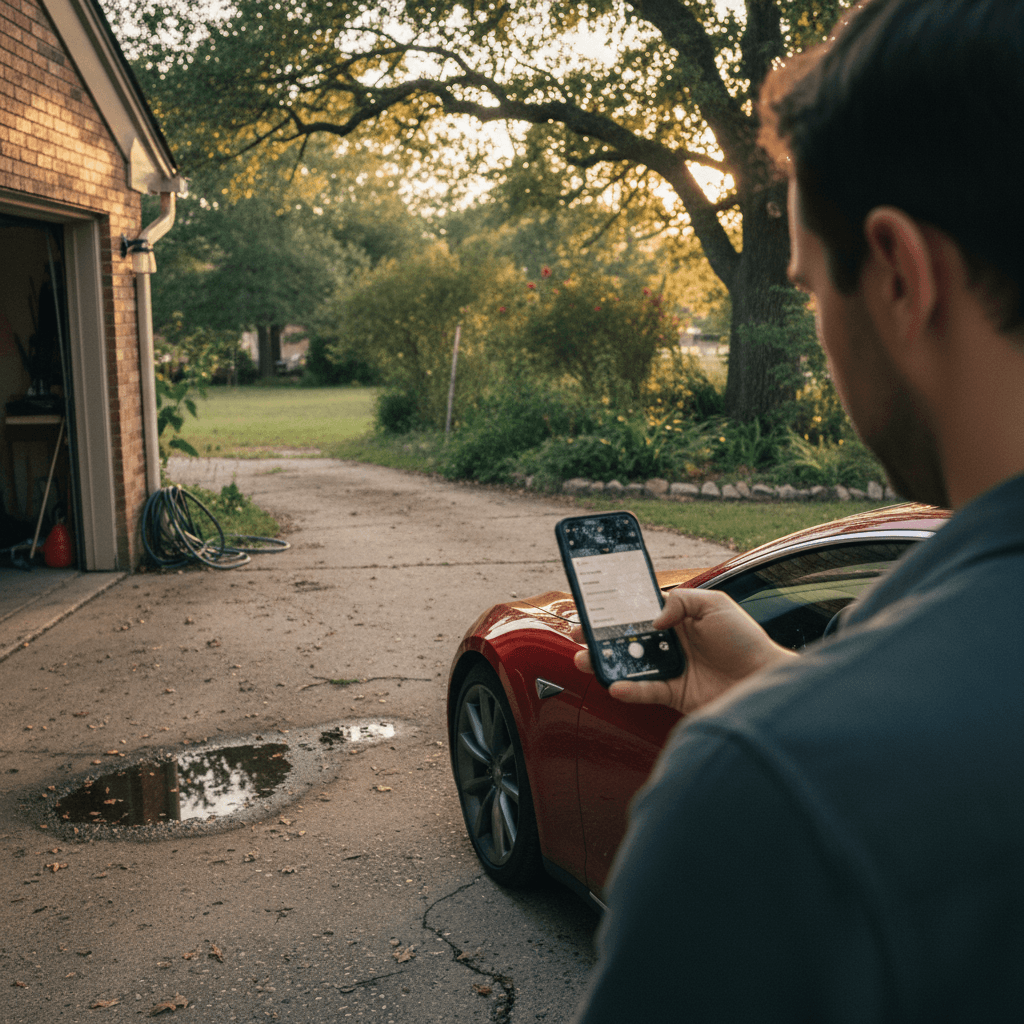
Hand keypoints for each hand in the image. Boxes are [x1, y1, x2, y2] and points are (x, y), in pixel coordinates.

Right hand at [573, 588, 797, 714]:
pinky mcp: (675, 694)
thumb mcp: (716, 604)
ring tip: (585, 661)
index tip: (592, 607)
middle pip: (627, 638)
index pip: (639, 611)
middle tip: (579, 636)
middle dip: (600, 637)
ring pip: (630, 664)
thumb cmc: (746, 639)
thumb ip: (681, 601)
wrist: (766, 679)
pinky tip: (616, 686)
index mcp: (677, 618)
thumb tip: (653, 619)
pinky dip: (630, 689)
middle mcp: (671, 643)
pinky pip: (646, 691)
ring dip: (606, 663)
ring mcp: (671, 668)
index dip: (615, 609)